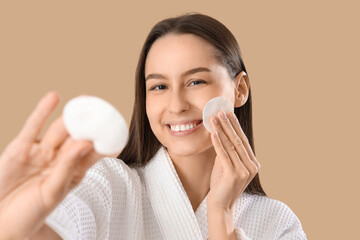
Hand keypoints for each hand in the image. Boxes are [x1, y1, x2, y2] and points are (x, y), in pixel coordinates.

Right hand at [0, 92, 103, 238]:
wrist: (2, 221)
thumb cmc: (31, 212)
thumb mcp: (54, 192)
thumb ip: (68, 167)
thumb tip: (86, 144)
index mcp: (74, 170)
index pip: (94, 152)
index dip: (105, 140)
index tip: (118, 129)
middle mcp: (60, 158)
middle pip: (78, 136)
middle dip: (90, 122)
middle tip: (102, 107)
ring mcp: (42, 152)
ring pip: (59, 130)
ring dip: (71, 115)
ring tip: (83, 100)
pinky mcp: (21, 148)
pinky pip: (33, 127)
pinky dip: (43, 112)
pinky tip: (53, 98)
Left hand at [207, 111, 260, 210]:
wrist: (220, 205)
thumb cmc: (221, 184)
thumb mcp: (226, 164)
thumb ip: (226, 151)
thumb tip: (220, 132)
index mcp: (253, 163)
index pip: (243, 140)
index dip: (235, 126)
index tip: (228, 113)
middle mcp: (252, 166)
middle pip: (238, 140)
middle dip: (228, 124)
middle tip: (221, 111)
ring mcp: (244, 171)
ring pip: (231, 145)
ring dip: (222, 130)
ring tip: (214, 118)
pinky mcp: (234, 175)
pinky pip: (224, 155)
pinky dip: (218, 143)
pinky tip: (214, 133)